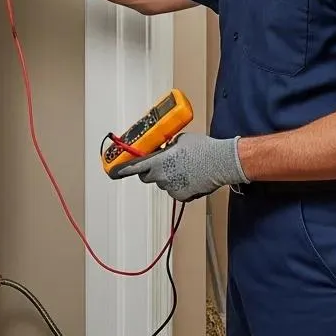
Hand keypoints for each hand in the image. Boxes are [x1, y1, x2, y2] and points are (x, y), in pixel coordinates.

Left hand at [110, 132, 248, 201]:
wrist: (221, 162)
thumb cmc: (202, 148)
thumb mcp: (181, 140)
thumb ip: (168, 146)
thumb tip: (165, 148)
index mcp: (158, 161)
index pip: (135, 167)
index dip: (123, 170)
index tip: (114, 173)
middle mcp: (162, 177)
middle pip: (147, 177)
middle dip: (151, 171)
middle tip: (163, 164)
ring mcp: (171, 188)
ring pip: (163, 183)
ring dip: (168, 177)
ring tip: (185, 168)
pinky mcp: (182, 196)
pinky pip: (175, 190)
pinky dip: (179, 185)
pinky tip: (191, 177)